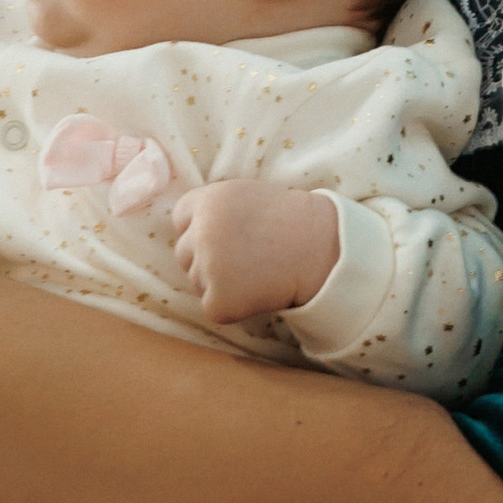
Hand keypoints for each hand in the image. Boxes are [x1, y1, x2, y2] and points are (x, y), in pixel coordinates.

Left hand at [170, 180, 339, 325]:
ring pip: (197, 281)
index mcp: (206, 201)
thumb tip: (187, 230)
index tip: (228, 235)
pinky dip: (232, 306)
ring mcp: (208, 269)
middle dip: (208, 258)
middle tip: (246, 257)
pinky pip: (213, 307)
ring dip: (219, 282)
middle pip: (185, 253)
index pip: (181, 220)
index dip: (202, 229)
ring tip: (256, 271)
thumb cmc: (289, 220)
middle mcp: (201, 233)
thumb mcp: (244, 195)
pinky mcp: (218, 301)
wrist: (321, 248)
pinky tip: (257, 291)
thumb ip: (213, 208)